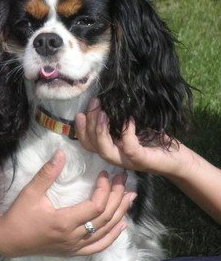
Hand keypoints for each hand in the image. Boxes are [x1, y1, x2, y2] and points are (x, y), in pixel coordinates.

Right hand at [0, 151, 135, 256]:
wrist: (7, 239)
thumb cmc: (18, 215)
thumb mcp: (30, 192)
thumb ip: (47, 173)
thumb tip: (61, 153)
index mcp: (65, 222)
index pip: (96, 206)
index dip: (105, 189)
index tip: (105, 174)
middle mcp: (74, 237)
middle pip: (105, 218)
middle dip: (117, 197)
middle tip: (124, 179)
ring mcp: (75, 246)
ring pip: (105, 232)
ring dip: (120, 214)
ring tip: (130, 197)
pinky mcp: (73, 251)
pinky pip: (98, 247)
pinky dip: (112, 237)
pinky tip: (121, 226)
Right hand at [75, 98, 191, 175]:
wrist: (180, 159)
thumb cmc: (157, 142)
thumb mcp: (134, 128)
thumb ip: (120, 120)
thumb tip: (108, 100)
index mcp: (112, 149)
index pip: (88, 144)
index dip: (80, 130)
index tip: (81, 113)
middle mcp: (117, 157)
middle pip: (92, 146)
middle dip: (89, 124)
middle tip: (95, 103)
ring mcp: (128, 161)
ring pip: (105, 151)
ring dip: (100, 131)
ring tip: (104, 113)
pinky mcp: (142, 160)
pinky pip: (129, 148)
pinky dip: (127, 132)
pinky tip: (129, 119)